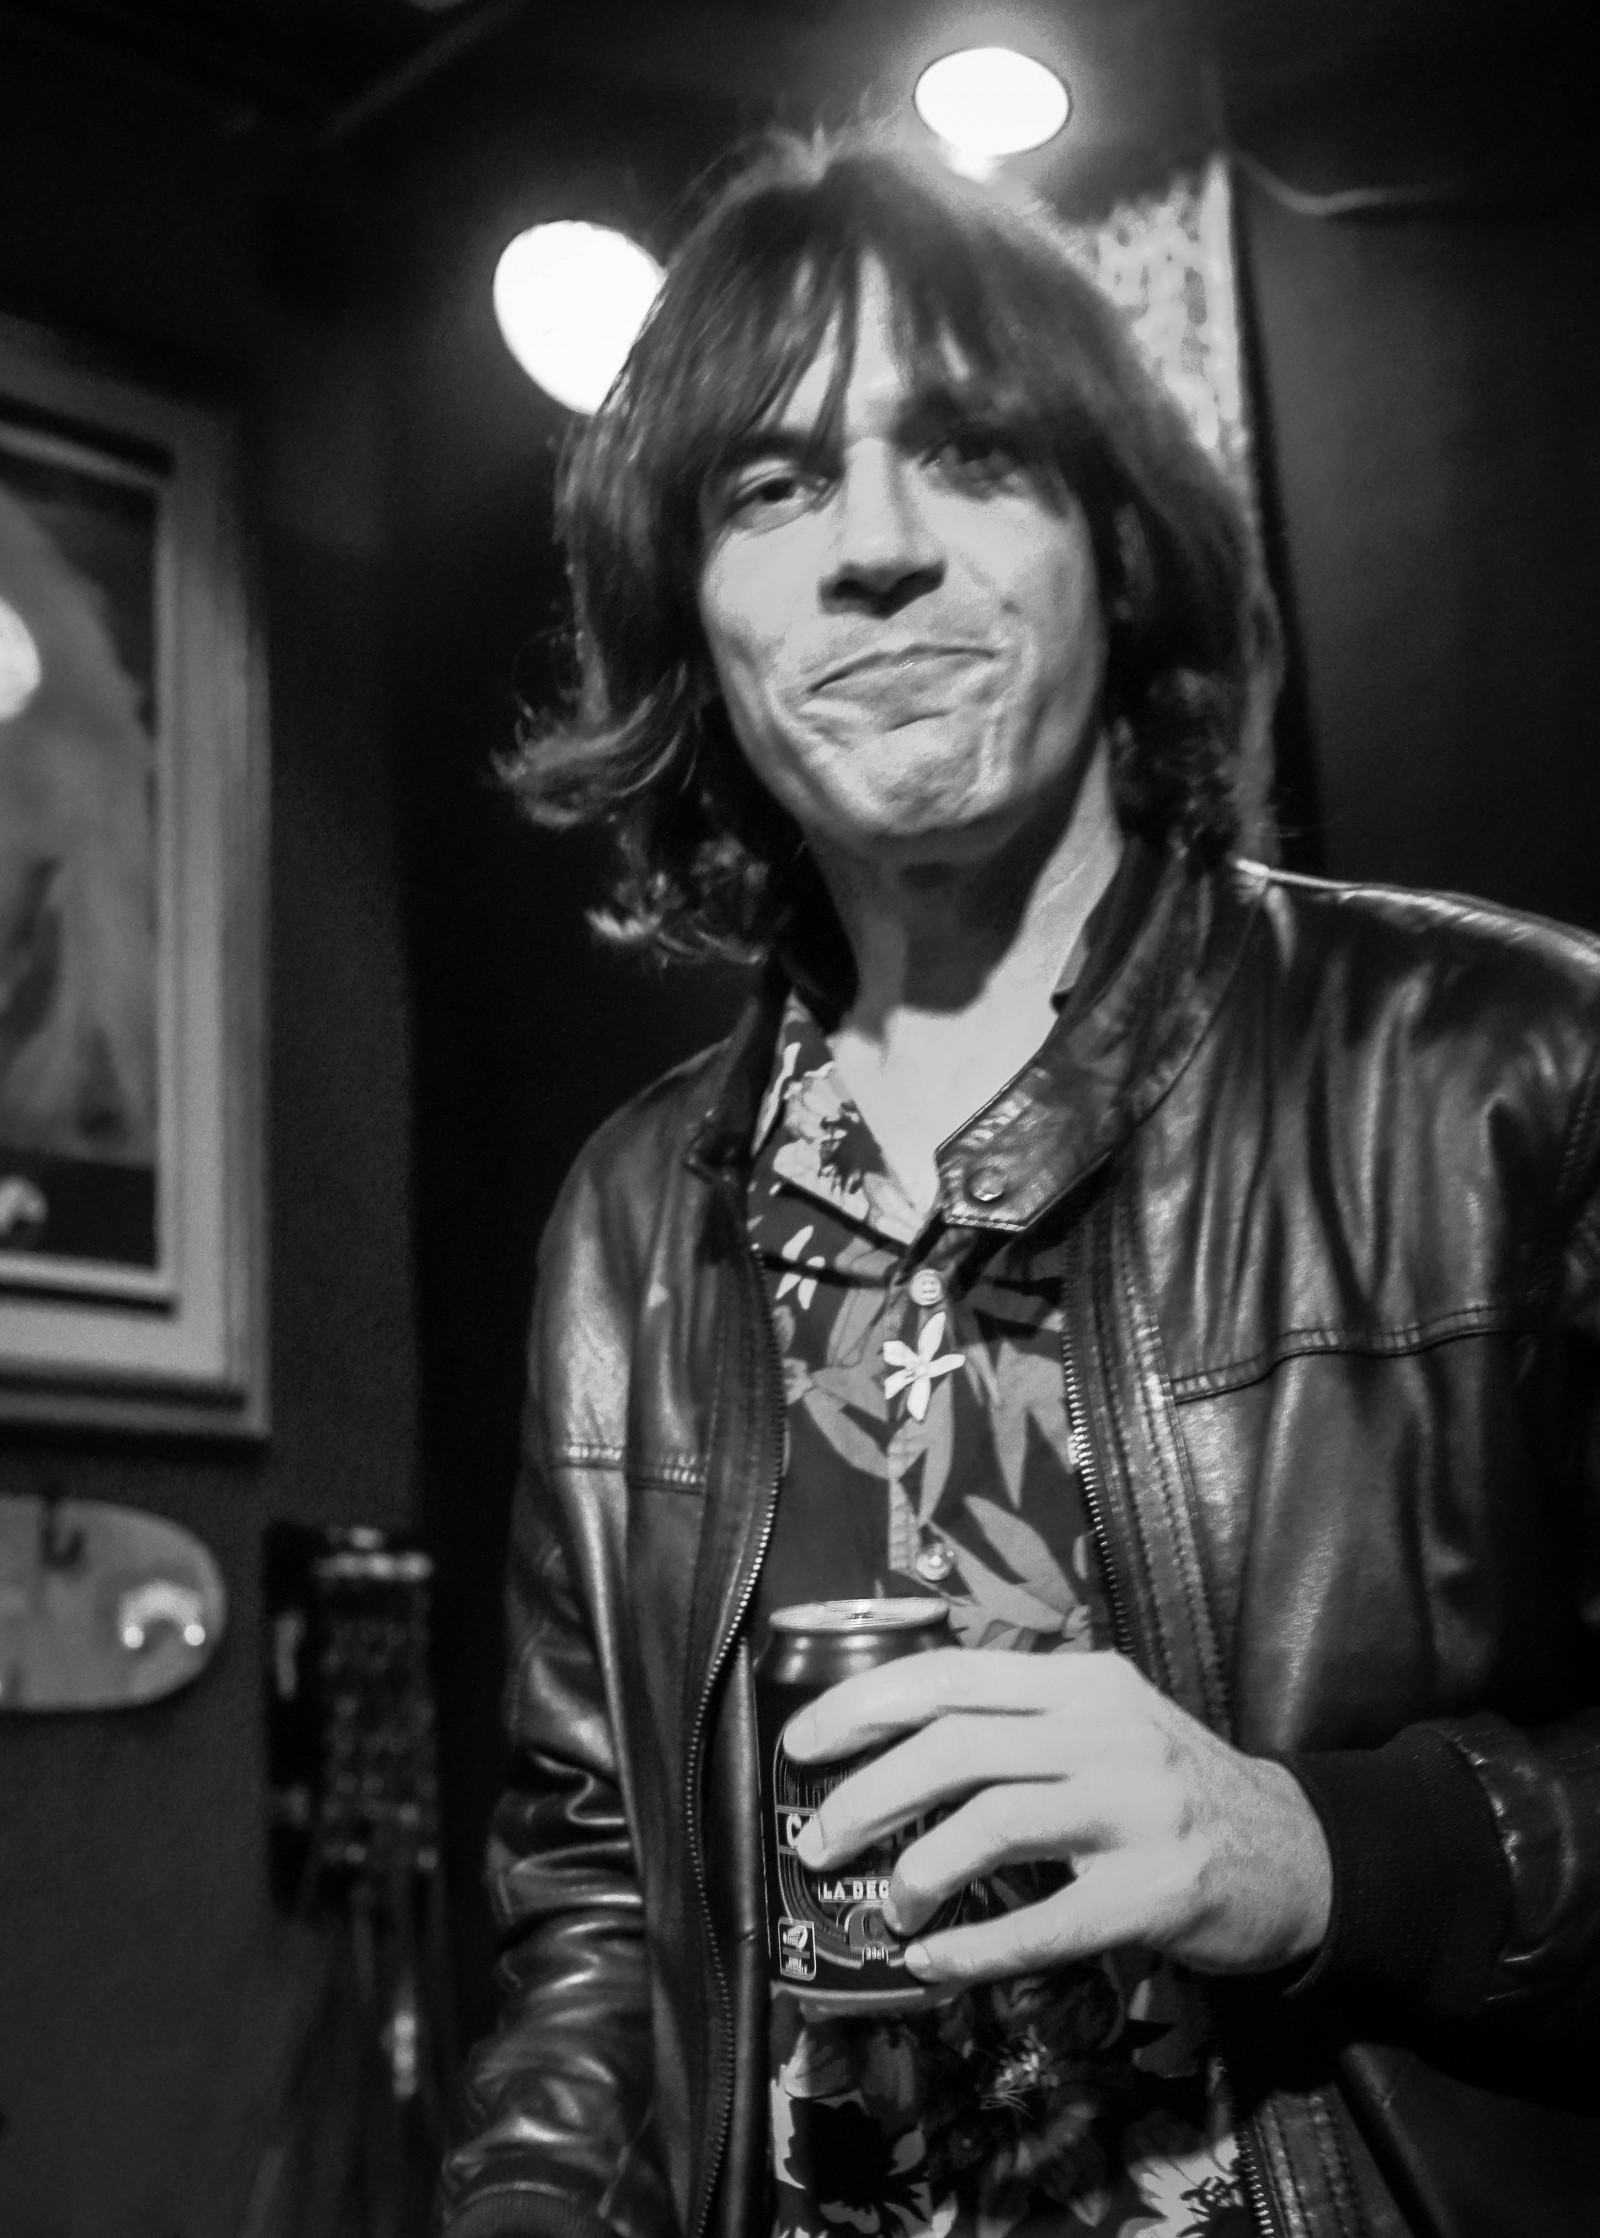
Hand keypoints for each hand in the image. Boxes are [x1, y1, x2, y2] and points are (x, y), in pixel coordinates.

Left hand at [783, 1647, 1331, 1986]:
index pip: (948, 1677)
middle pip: (955, 1749)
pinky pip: (1043, 1924)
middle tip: (819, 1843)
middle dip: (868, 1796)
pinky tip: (935, 1963)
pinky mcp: (1154, 1893)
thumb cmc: (1170, 1786)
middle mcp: (1103, 1731)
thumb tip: (888, 1745)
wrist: (1296, 1853)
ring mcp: (1132, 1809)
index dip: (862, 1706)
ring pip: (992, 1823)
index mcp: (1078, 1682)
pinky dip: (975, 1948)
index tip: (802, 1744)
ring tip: (889, 1907)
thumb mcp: (1104, 1721)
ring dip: (918, 1871)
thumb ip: (1018, 1720)